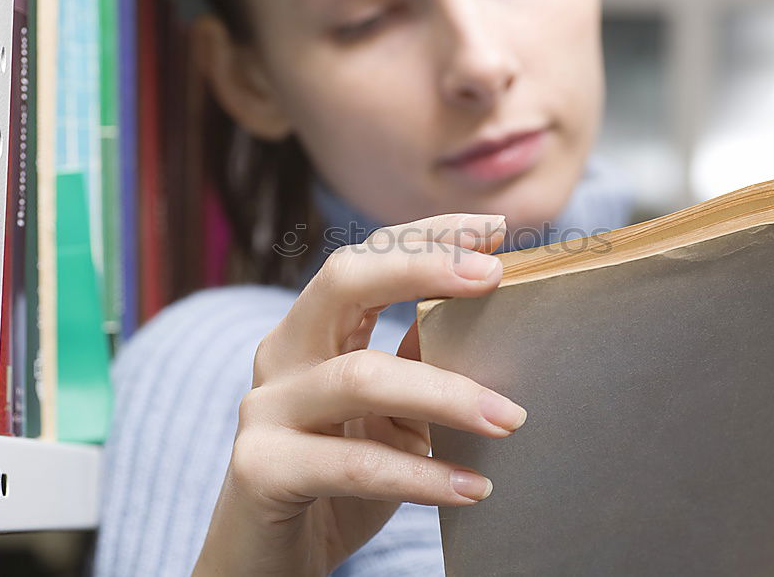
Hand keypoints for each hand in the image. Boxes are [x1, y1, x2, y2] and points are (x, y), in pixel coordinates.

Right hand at [193, 213, 527, 575]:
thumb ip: (419, 366)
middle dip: (423, 267)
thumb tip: (489, 320)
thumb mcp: (390, 416)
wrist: (269, 558)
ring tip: (510, 418)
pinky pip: (353, 464)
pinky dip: (421, 476)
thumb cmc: (339, 480)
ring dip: (447, 393)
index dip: (426, 237)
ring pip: (359, 377)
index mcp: (312, 333)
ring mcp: (265, 410)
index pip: (365, 258)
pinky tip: (473, 487)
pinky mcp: (262, 469)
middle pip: (343, 281)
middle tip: (493, 276)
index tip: (494, 230)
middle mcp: (282, 357)